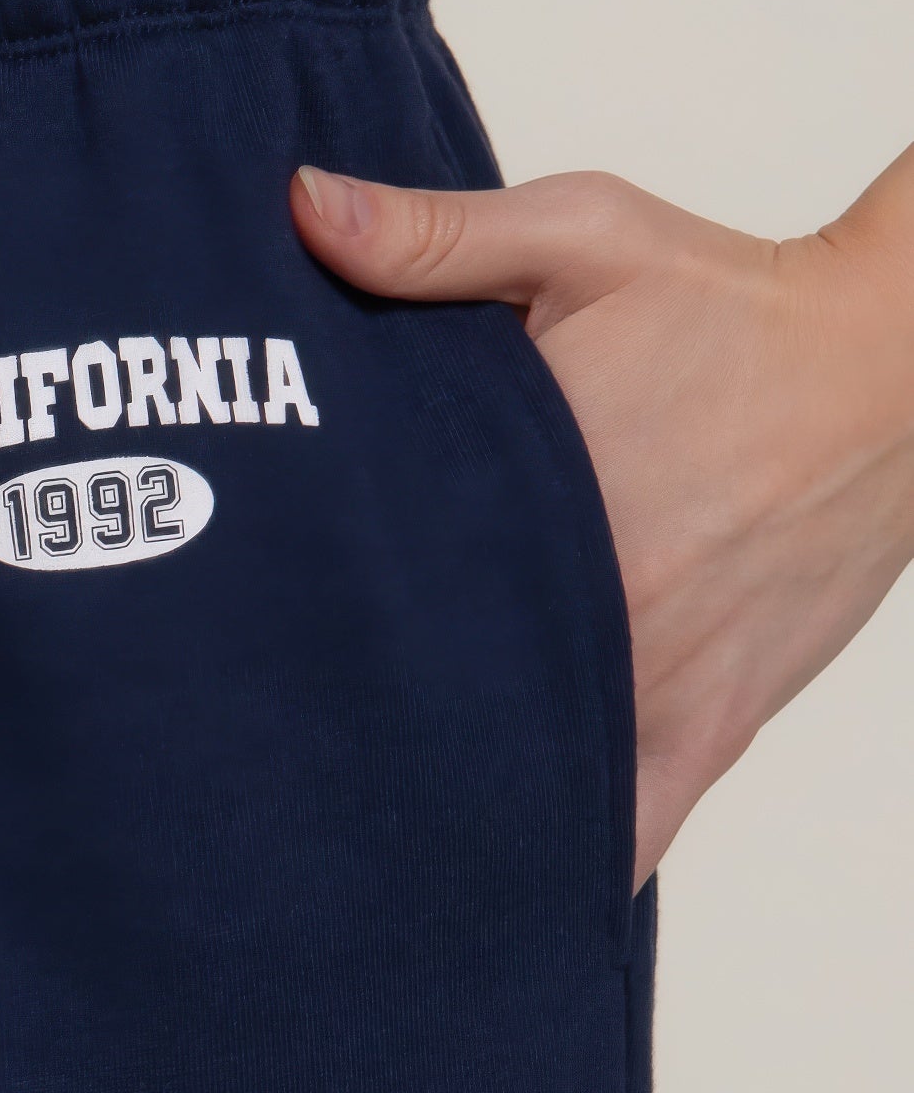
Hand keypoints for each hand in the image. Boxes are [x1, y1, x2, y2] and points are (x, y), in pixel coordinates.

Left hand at [291, 155, 913, 890]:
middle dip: (366, 743)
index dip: (306, 657)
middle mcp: (602, 614)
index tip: (243, 680)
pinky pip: (631, 832)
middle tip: (285, 765)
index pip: (385, 612)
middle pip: (444, 717)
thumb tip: (300, 211)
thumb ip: (434, 240)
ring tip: (370, 831)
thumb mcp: (584, 238)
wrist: (897, 369)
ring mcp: (661, 686)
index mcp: (544, 502)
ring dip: (456, 812)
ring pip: (531, 795)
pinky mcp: (714, 726)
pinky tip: (500, 881)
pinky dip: (568, 859)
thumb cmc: (737, 305)